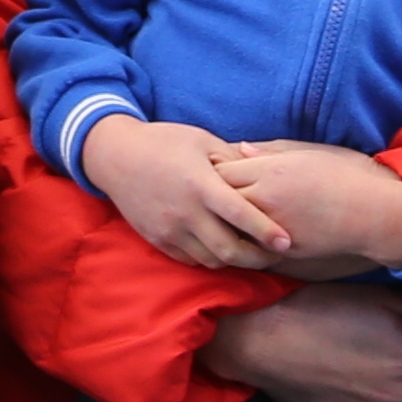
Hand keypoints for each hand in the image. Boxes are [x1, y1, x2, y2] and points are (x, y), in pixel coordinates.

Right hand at [84, 116, 295, 271]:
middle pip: (229, 250)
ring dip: (234, 261)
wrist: (115, 156)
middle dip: (258, 258)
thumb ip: (233, 159)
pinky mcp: (157, 240)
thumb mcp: (202, 140)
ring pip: (211, 260)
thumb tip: (263, 174)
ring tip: (252, 254)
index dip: (266, 232)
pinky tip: (222, 250)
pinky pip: (191, 260)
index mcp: (200, 184)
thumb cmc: (164, 142)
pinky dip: (210, 259)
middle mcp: (185, 212)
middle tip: (276, 256)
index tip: (287, 242)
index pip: (241, 215)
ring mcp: (169, 230)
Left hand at [213, 138, 401, 280]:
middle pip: (218, 200)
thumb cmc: (343, 177)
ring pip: (228, 227)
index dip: (214, 171)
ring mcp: (271, 229)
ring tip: (218, 216)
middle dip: (211, 197)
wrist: (371, 214)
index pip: (221, 171)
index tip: (213, 170)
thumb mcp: (306, 154)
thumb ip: (268, 152)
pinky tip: (238, 236)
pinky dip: (240, 242)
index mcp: (270, 172)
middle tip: (206, 195)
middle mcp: (265, 200)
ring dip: (222, 222)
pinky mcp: (280, 252)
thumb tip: (239, 149)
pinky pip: (248, 248)